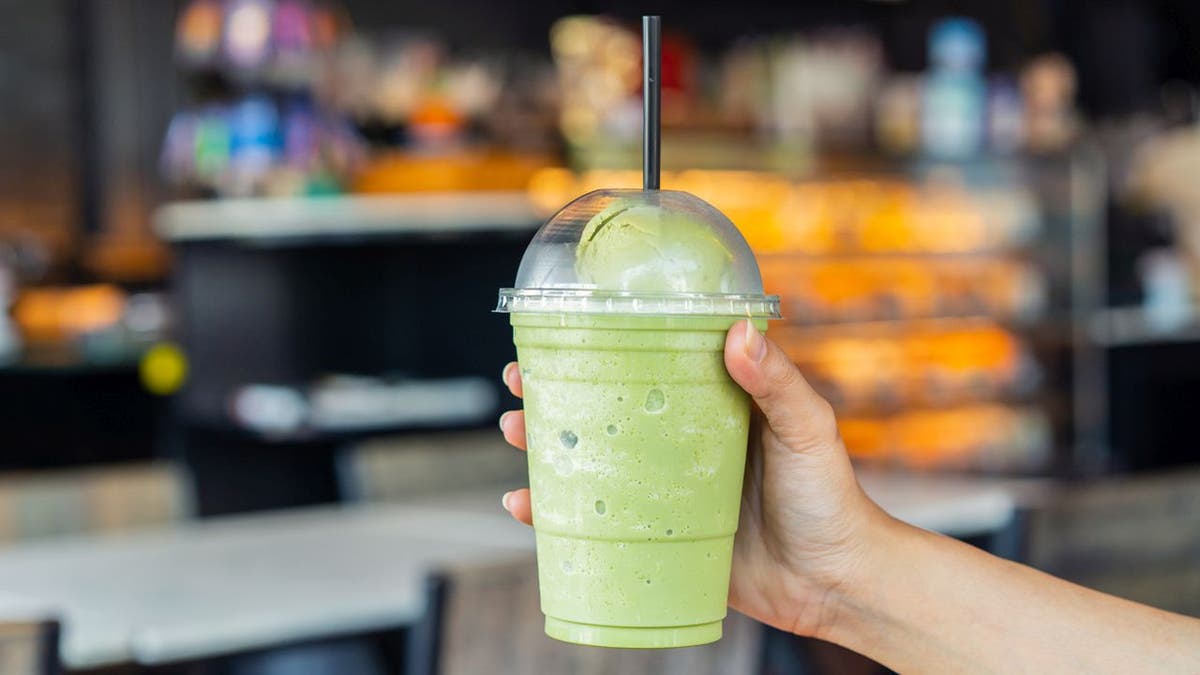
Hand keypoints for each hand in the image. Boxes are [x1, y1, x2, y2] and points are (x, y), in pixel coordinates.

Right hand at [498, 319, 888, 638]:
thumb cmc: (830, 497)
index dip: (602, 349)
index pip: (647, 367)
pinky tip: (526, 507)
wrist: (835, 581)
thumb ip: (776, 383)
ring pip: (591, 463)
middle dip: (555, 395)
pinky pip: (597, 523)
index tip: (563, 332)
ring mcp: (663, 491)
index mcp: (710, 406)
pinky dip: (556, 517)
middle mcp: (679, 444)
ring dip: (545, 448)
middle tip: (520, 384)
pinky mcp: (656, 536)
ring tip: (515, 433)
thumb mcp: (808, 429)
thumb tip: (739, 332)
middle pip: (605, 412)